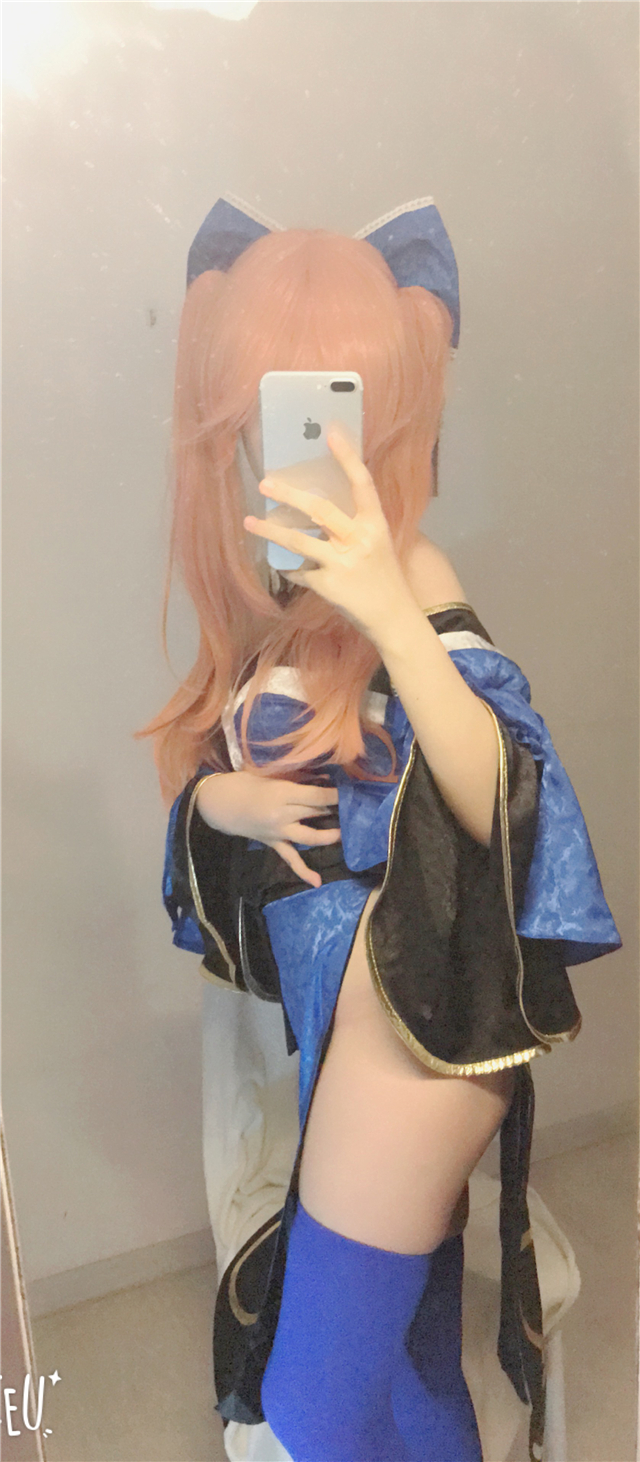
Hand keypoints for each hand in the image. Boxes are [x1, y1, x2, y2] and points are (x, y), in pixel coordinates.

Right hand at [196, 770, 341, 888]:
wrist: (216, 803)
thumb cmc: (241, 783)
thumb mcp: (267, 775)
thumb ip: (291, 781)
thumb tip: (318, 782)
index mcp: (282, 794)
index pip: (317, 796)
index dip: (337, 795)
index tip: (353, 792)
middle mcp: (283, 815)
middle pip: (317, 813)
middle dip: (336, 810)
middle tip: (353, 808)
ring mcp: (278, 832)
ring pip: (309, 837)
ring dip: (328, 836)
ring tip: (344, 833)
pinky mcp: (272, 843)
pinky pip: (290, 858)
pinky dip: (303, 871)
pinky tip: (317, 882)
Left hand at [243, 427, 411, 642]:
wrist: (393, 617)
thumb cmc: (384, 577)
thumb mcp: (377, 544)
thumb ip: (354, 525)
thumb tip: (319, 504)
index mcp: (375, 524)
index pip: (361, 483)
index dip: (347, 457)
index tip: (331, 432)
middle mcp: (359, 539)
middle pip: (319, 509)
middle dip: (289, 495)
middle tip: (266, 483)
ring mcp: (342, 563)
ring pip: (299, 541)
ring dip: (270, 531)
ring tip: (249, 522)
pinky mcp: (328, 586)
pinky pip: (299, 572)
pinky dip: (290, 569)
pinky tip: (285, 566)